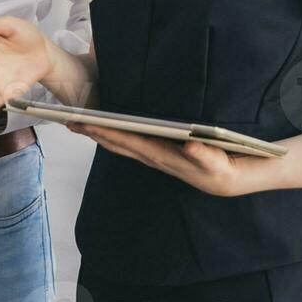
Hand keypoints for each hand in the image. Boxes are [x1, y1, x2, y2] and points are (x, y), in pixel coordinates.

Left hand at [68, 124, 258, 196]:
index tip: (86, 123)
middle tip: (69, 120)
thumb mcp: (219, 164)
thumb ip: (205, 155)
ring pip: (122, 145)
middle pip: (118, 144)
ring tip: (81, 123)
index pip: (129, 142)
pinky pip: (131, 144)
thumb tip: (189, 143)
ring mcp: (155, 157)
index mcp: (164, 157)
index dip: (106, 132)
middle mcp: (154, 158)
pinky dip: (116, 135)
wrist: (232, 181)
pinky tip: (107, 129)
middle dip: (94, 132)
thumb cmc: (224, 169)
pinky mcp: (159, 154)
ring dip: (101, 134)